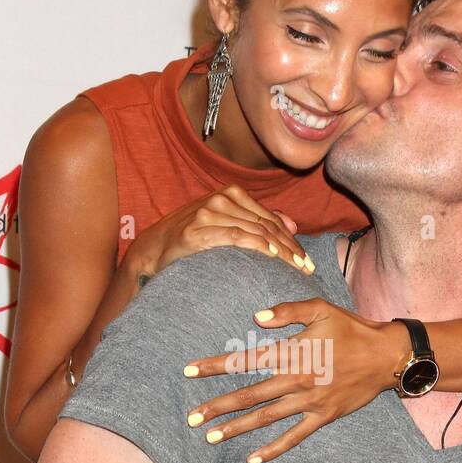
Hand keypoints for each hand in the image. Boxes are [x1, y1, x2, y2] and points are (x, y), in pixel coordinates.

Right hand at [127, 185, 314, 281]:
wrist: (154, 247)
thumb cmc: (192, 237)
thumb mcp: (226, 223)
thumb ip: (257, 221)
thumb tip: (292, 224)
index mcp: (232, 193)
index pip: (271, 219)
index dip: (292, 240)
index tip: (306, 260)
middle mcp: (222, 198)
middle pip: (267, 225)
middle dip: (290, 248)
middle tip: (307, 268)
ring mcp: (209, 212)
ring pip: (256, 230)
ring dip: (280, 251)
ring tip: (295, 268)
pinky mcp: (198, 230)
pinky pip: (235, 236)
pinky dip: (257, 246)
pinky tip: (272, 256)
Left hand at [182, 299, 411, 462]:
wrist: (386, 355)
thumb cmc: (352, 329)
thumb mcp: (321, 309)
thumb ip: (287, 311)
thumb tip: (255, 317)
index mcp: (292, 352)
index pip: (245, 360)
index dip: (215, 366)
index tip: (189, 371)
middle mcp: (296, 379)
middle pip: (249, 395)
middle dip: (217, 406)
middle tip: (191, 417)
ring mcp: (309, 401)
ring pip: (265, 418)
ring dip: (237, 428)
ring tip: (210, 437)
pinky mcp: (322, 416)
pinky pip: (293, 437)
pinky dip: (273, 449)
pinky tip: (252, 459)